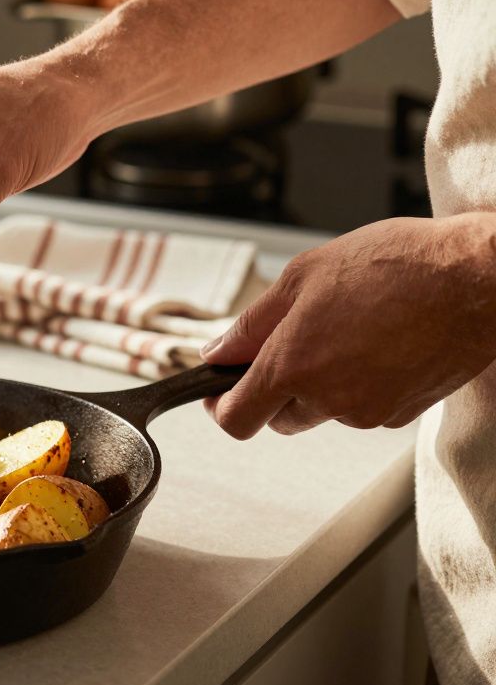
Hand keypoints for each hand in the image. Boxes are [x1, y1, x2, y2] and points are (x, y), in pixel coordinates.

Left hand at [201, 215, 495, 437]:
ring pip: (322, 411)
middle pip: (278, 418)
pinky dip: (359, 384)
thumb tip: (216, 353)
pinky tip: (380, 342)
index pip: (235, 419)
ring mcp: (368, 412)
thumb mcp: (304, 276)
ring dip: (320, 384)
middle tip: (296, 340)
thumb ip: (252, 324)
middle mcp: (328, 399)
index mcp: (293, 366)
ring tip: (348, 330)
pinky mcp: (401, 414)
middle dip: (275, 388)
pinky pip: (361, 407)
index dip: (221, 405)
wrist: (481, 279)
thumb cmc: (397, 266)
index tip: (220, 389)